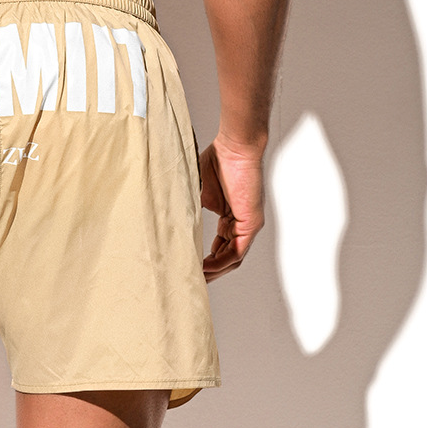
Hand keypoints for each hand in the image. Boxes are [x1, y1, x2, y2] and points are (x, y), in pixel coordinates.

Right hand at [199, 134, 265, 280]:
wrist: (235, 146)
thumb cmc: (219, 160)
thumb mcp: (199, 190)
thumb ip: (192, 208)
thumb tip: (175, 223)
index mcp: (230, 217)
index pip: (220, 246)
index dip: (206, 260)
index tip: (190, 267)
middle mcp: (241, 224)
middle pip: (227, 257)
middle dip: (210, 271)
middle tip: (192, 281)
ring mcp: (248, 225)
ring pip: (232, 258)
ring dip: (215, 271)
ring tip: (196, 279)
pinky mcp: (251, 223)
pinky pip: (236, 251)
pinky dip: (221, 262)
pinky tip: (206, 268)